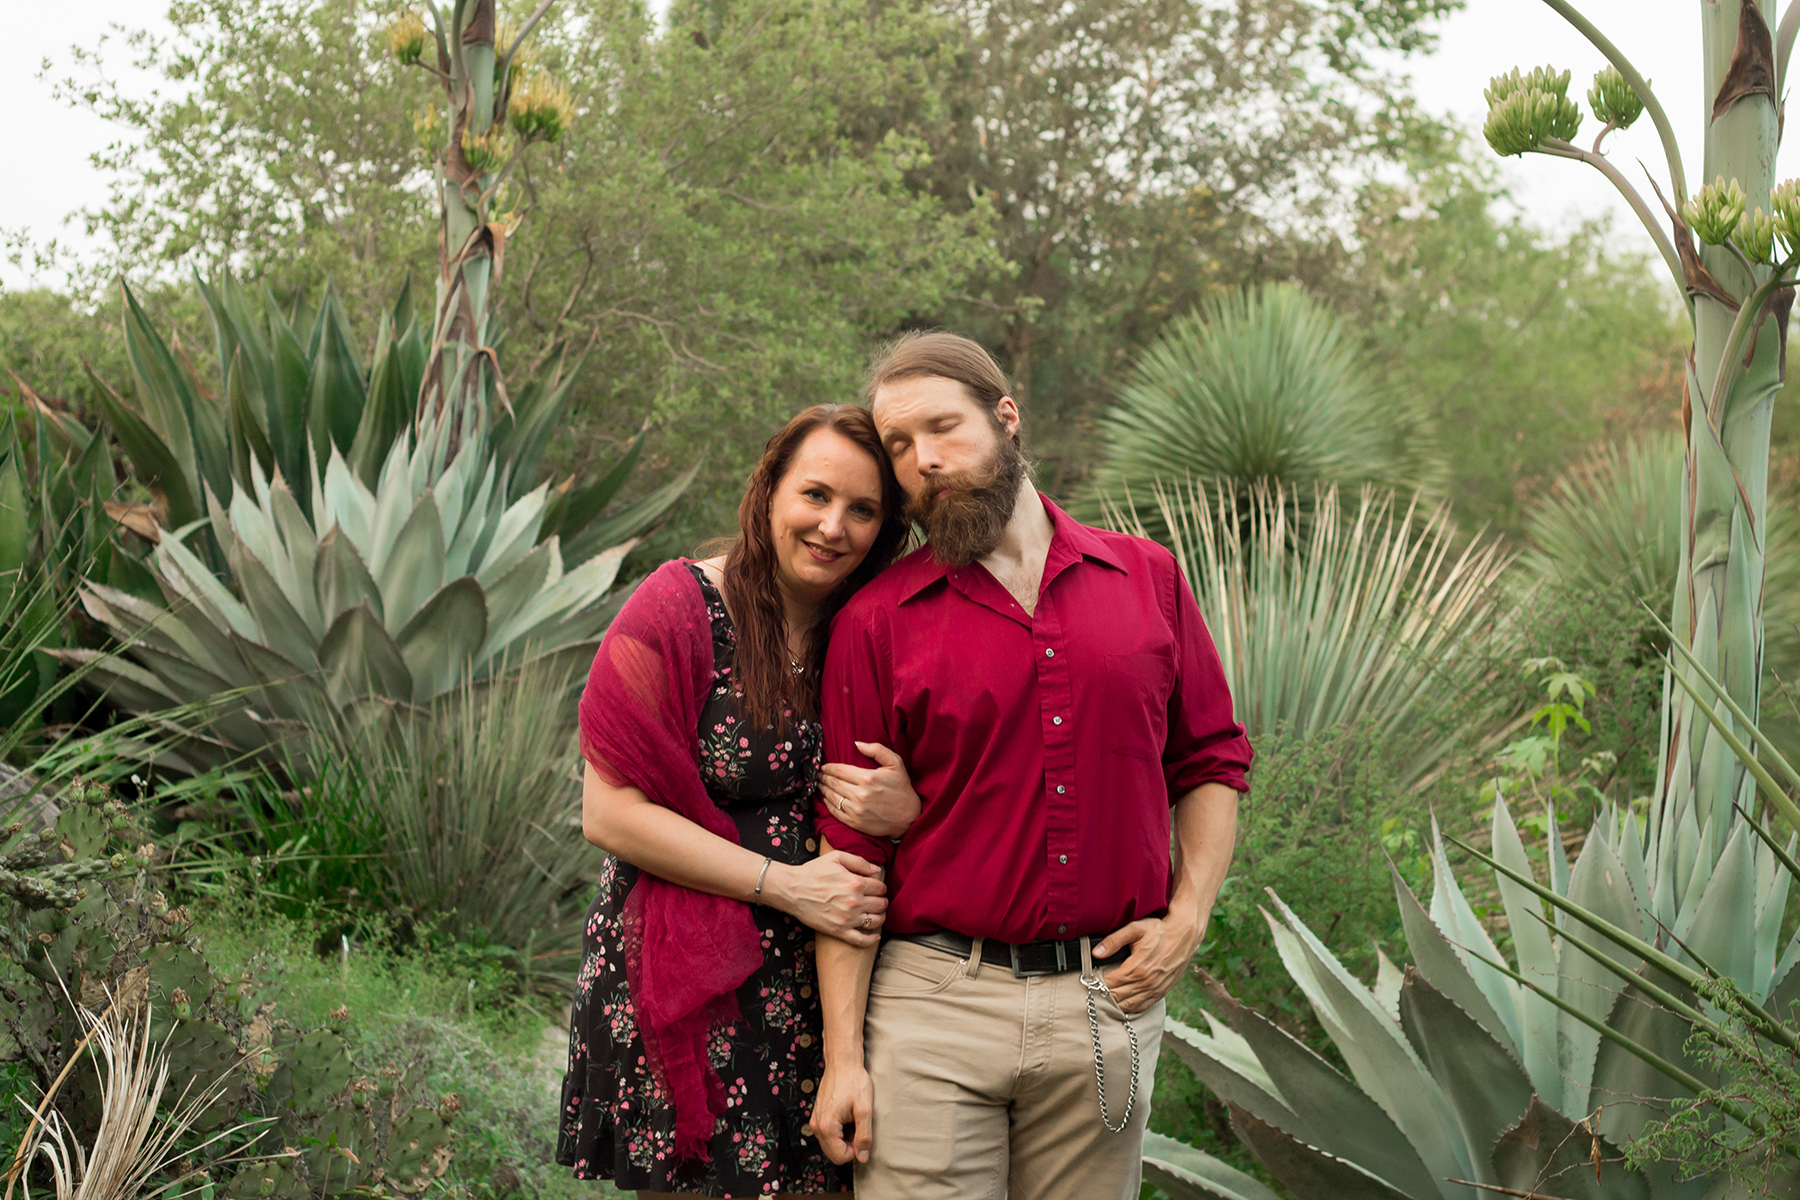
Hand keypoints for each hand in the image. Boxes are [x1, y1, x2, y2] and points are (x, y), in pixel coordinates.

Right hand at [766, 851, 887, 945]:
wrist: (792, 889)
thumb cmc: (812, 871)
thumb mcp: (836, 857)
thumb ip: (859, 862)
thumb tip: (877, 870)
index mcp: (855, 883)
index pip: (880, 888)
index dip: (881, 887)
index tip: (877, 889)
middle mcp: (855, 902)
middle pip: (881, 905)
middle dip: (882, 902)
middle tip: (878, 901)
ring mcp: (847, 919)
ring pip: (876, 922)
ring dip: (880, 918)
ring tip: (877, 914)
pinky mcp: (839, 931)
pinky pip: (862, 940)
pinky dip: (871, 939)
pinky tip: (875, 936)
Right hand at [811, 1060, 873, 1164]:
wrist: (842, 1062)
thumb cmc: (853, 1081)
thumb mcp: (864, 1109)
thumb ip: (864, 1136)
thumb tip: (862, 1157)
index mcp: (826, 1127)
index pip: (841, 1157)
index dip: (856, 1149)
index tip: (862, 1132)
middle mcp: (816, 1126)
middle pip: (834, 1153)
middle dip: (849, 1144)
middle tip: (858, 1124)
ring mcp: (815, 1121)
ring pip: (831, 1144)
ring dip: (844, 1137)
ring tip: (852, 1119)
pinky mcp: (817, 1116)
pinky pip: (828, 1134)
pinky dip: (839, 1130)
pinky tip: (847, 1116)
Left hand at [818, 742, 920, 839]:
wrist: (909, 817)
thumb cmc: (902, 788)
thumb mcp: (895, 763)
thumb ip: (877, 750)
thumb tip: (857, 744)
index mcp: (868, 778)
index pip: (839, 770)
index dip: (828, 767)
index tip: (823, 766)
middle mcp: (860, 794)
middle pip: (833, 783)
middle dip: (823, 777)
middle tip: (818, 774)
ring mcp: (856, 810)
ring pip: (832, 797)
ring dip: (823, 789)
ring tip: (819, 784)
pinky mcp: (855, 822)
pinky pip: (835, 811)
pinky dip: (827, 804)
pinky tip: (826, 799)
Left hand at [1094, 916, 1201, 1013]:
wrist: (1184, 936)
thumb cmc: (1159, 931)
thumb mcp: (1134, 929)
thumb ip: (1113, 941)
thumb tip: (1096, 953)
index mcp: (1137, 967)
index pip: (1110, 984)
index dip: (1098, 983)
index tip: (1091, 979)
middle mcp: (1146, 982)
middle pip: (1117, 996)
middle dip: (1104, 994)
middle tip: (1096, 988)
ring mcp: (1155, 989)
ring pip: (1129, 1005)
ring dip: (1116, 1002)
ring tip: (1106, 996)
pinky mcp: (1161, 992)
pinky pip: (1143, 1006)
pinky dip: (1131, 1007)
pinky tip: (1123, 1003)